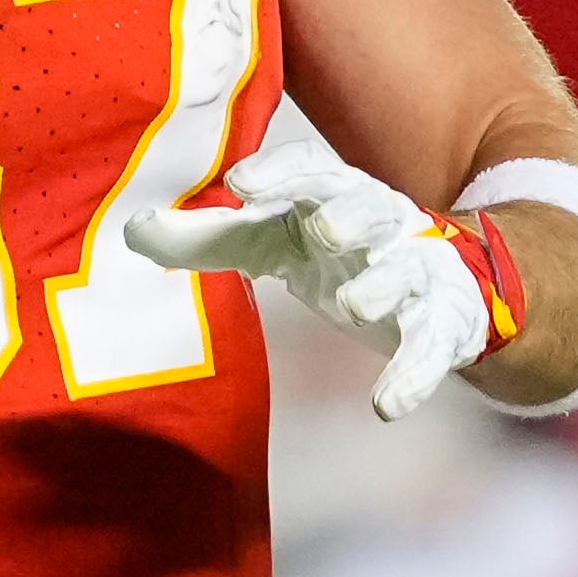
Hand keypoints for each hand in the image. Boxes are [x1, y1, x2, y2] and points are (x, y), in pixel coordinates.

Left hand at [121, 108, 508, 421]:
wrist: (441, 286)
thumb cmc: (339, 254)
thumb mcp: (275, 240)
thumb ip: (209, 237)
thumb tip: (135, 230)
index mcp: (336, 195)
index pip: (314, 170)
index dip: (281, 174)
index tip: (242, 185)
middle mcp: (384, 224)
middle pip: (373, 206)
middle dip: (352, 216)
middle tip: (326, 231)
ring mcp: (417, 272)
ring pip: (408, 271)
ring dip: (384, 286)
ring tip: (355, 305)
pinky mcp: (442, 323)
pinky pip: (430, 346)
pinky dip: (412, 376)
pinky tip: (387, 405)